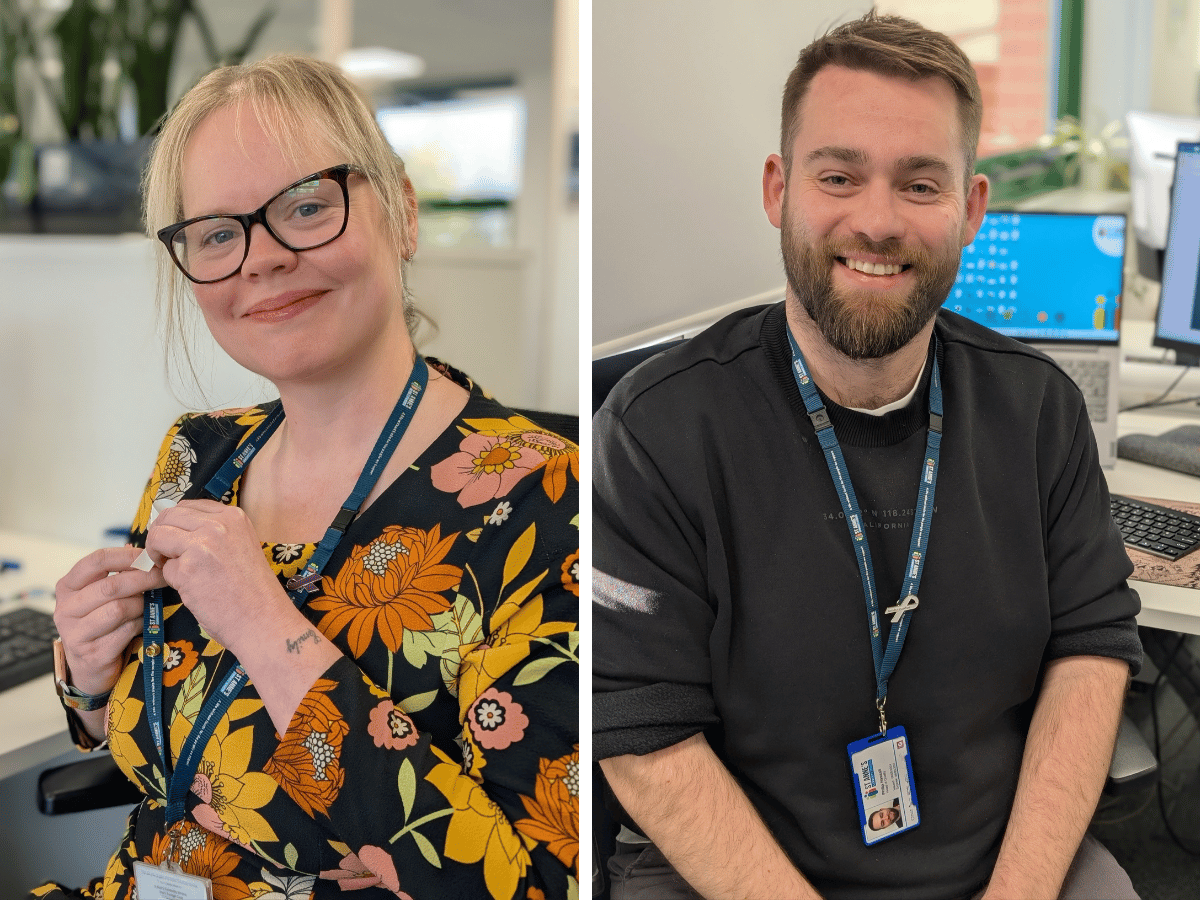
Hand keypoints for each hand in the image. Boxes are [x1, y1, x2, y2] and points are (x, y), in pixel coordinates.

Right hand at [55, 546, 165, 695]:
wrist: (90, 667)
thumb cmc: (100, 623)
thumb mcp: (100, 596)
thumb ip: (116, 573)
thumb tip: (139, 548)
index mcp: (67, 587)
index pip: (96, 561)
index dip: (127, 556)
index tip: (150, 556)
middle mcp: (66, 609)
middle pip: (111, 586)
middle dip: (144, 578)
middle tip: (164, 576)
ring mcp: (76, 634)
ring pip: (119, 609)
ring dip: (141, 604)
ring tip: (150, 602)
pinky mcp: (92, 654)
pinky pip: (126, 631)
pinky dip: (141, 624)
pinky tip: (143, 622)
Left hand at [144, 499, 290, 651]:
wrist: (264, 620)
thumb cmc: (253, 591)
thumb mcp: (241, 546)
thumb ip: (215, 534)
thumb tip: (178, 529)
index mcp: (234, 516)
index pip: (188, 505)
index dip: (175, 523)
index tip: (174, 540)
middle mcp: (219, 524)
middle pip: (168, 516)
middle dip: (160, 536)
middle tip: (165, 557)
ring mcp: (203, 544)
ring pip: (158, 535)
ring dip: (157, 553)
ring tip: (174, 571)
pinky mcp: (188, 568)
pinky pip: (163, 567)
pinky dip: (171, 580)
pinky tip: (191, 589)